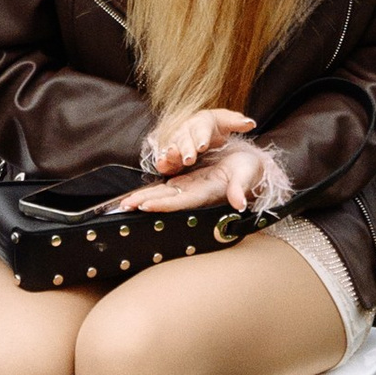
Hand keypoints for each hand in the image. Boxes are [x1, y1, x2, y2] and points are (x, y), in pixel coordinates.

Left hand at [111, 141, 288, 215]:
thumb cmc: (251, 169)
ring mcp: (190, 187)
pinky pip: (166, 188)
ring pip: (163, 195)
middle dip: (145, 203)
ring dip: (144, 199)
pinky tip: (138, 195)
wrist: (251, 167)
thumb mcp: (247, 173)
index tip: (146, 207)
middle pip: (166, 200)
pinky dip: (151, 191)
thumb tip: (239, 203)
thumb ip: (240, 188)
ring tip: (124, 204)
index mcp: (208, 191)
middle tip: (123, 208)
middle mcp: (196, 193)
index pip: (182, 201)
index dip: (164, 205)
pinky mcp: (188, 181)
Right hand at [142, 105, 256, 175]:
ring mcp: (176, 141)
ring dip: (171, 154)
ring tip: (171, 159)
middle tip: (188, 159)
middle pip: (185, 138)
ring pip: (172, 146)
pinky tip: (161, 166)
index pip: (202, 127)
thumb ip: (237, 122)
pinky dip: (162, 161)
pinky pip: (164, 157)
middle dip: (186, 149)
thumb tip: (250, 123)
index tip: (203, 146)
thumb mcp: (226, 121)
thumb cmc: (215, 125)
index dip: (201, 137)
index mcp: (202, 121)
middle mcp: (187, 129)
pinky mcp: (170, 153)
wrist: (201, 129)